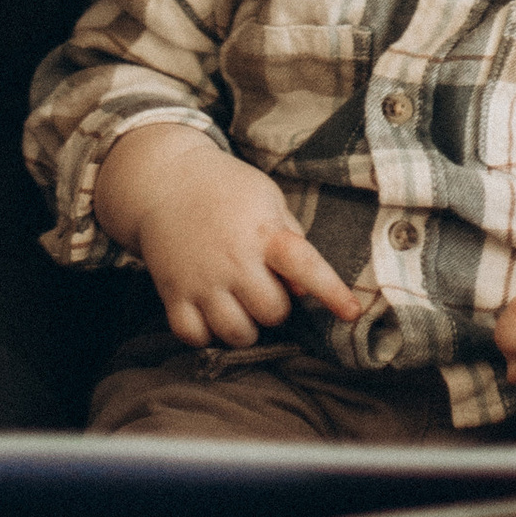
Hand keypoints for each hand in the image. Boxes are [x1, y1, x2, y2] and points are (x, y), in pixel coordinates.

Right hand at [95, 121, 362, 346]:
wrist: (164, 179)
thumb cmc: (226, 189)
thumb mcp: (268, 199)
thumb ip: (292, 240)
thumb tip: (304, 290)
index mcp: (263, 233)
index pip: (304, 266)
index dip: (331, 292)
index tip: (352, 313)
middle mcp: (232, 259)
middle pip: (272, 313)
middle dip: (275, 308)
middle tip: (264, 287)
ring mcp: (200, 279)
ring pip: (236, 333)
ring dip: (246, 327)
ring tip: (240, 306)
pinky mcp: (172, 293)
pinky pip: (194, 337)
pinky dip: (206, 334)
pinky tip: (211, 315)